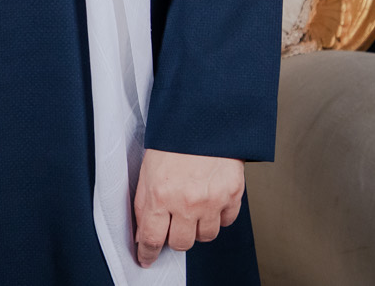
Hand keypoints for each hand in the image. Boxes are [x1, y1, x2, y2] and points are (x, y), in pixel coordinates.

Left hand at [131, 149, 242, 266]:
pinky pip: (226, 221)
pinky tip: (212, 201)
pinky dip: (219, 216)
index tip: (146, 258)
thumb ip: (144, 202)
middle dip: (174, 238)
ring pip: (205, 236)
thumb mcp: (147, 168)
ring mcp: (212, 201)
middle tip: (172, 226)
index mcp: (159, 194)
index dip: (147, 252)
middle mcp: (186, 203)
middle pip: (180, 244)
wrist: (204, 116)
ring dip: (197, 227)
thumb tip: (142, 232)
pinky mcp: (232, 195)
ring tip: (193, 209)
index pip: (151, 238)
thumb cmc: (173, 138)